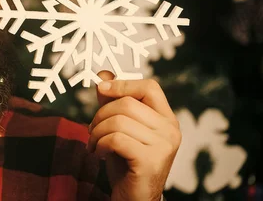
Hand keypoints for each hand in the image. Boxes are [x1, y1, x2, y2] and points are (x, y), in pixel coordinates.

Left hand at [88, 71, 180, 200]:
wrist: (133, 197)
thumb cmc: (126, 161)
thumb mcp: (118, 127)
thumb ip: (112, 101)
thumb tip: (103, 75)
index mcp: (166, 119)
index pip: (150, 87)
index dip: (123, 84)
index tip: (101, 89)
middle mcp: (171, 130)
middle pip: (126, 103)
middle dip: (100, 115)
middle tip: (92, 130)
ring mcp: (164, 146)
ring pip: (118, 121)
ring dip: (96, 132)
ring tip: (94, 143)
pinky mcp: (151, 161)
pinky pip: (116, 139)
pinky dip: (100, 144)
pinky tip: (98, 153)